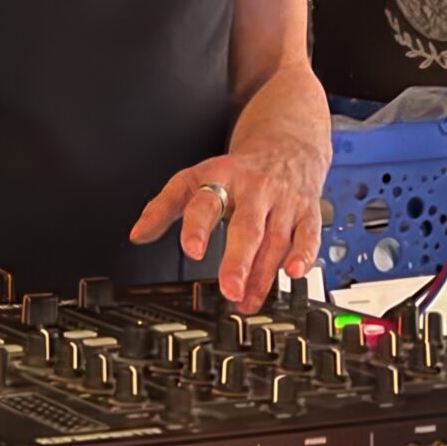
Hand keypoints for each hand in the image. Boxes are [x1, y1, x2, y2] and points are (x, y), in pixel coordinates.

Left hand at [128, 138, 324, 313]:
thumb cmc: (237, 170)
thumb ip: (165, 207)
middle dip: (238, 260)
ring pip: (275, 239)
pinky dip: (304, 255)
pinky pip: (308, 235)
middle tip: (228, 289)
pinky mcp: (307, 212)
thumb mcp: (196, 178)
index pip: (207, 201)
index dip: (198, 226)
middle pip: (246, 226)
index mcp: (222, 178)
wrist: (286, 144)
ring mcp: (283, 201)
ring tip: (246, 301)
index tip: (192, 251)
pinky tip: (294, 273)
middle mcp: (255, 189)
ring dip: (263, 274)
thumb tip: (138, 235)